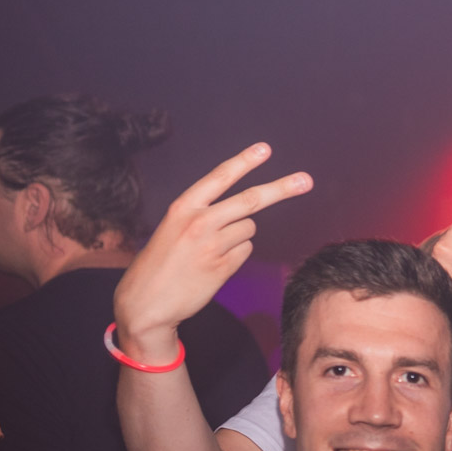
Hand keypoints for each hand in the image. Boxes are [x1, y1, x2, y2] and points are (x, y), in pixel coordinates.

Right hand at [115, 143, 311, 361]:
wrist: (146, 302)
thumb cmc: (161, 263)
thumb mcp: (173, 228)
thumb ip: (203, 216)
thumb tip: (243, 214)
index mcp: (183, 207)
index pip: (220, 177)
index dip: (244, 161)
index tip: (265, 149)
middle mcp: (199, 222)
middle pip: (250, 200)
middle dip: (282, 189)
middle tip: (306, 180)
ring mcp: (212, 245)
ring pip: (248, 229)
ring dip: (239, 236)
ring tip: (211, 250)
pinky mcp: (222, 268)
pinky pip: (245, 252)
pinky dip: (236, 256)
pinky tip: (214, 265)